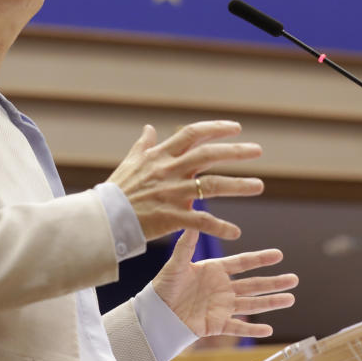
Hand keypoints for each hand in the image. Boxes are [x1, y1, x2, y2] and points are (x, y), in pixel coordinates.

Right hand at [107, 121, 263, 240]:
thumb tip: (149, 128)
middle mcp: (169, 171)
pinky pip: (201, 221)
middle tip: (257, 150)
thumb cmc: (117, 191)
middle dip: (235, 151)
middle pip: (208, 155)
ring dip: (238, 185)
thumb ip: (144, 145)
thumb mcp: (130, 163)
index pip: (192, 134)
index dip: (215, 128)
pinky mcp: (171, 217)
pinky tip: (235, 232)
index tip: (236, 127)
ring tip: (258, 186)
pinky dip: (219, 227)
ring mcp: (172, 193)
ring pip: (212, 186)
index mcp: (161, 156)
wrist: (103, 220)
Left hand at [152, 229, 298, 338]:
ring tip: (291, 299)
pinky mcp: (216, 325)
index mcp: (215, 270)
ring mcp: (221, 307)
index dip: (261, 259)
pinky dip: (252, 330)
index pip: (243, 263)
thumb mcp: (176, 263)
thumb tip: (193, 219)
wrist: (155, 313)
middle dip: (274, 282)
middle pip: (254, 284)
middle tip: (295, 279)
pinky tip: (268, 330)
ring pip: (251, 304)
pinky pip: (237, 327)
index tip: (279, 254)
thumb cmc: (163, 286)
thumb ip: (187, 244)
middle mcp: (222, 288)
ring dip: (271, 302)